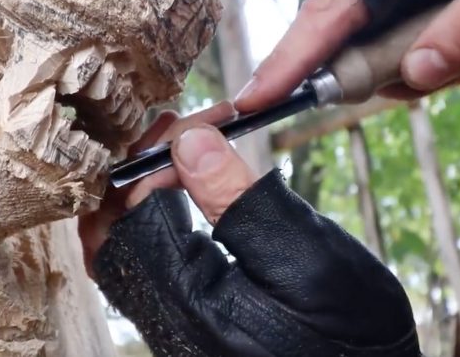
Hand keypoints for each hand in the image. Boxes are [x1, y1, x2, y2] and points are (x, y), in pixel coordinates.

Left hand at [90, 123, 418, 355]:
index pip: (130, 215)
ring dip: (142, 186)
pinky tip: (185, 188)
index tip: (199, 127)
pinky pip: (142, 258)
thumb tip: (188, 143)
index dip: (156, 159)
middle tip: (179, 128)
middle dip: (137, 167)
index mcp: (186, 302)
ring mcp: (170, 321)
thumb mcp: (311, 257)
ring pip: (120, 244)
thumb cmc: (351, 333)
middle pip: (108, 231)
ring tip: (182, 148)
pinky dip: (153, 211)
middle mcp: (163, 317)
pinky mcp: (184, 317)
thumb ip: (242, 201)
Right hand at [236, 0, 459, 109]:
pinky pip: (367, 6)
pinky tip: (442, 26)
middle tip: (429, 76)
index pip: (331, 14)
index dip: (290, 63)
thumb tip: (417, 71)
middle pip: (333, 24)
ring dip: (393, 51)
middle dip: (369, 67)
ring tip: (454, 47)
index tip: (252, 101)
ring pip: (352, 21)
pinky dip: (396, 30)